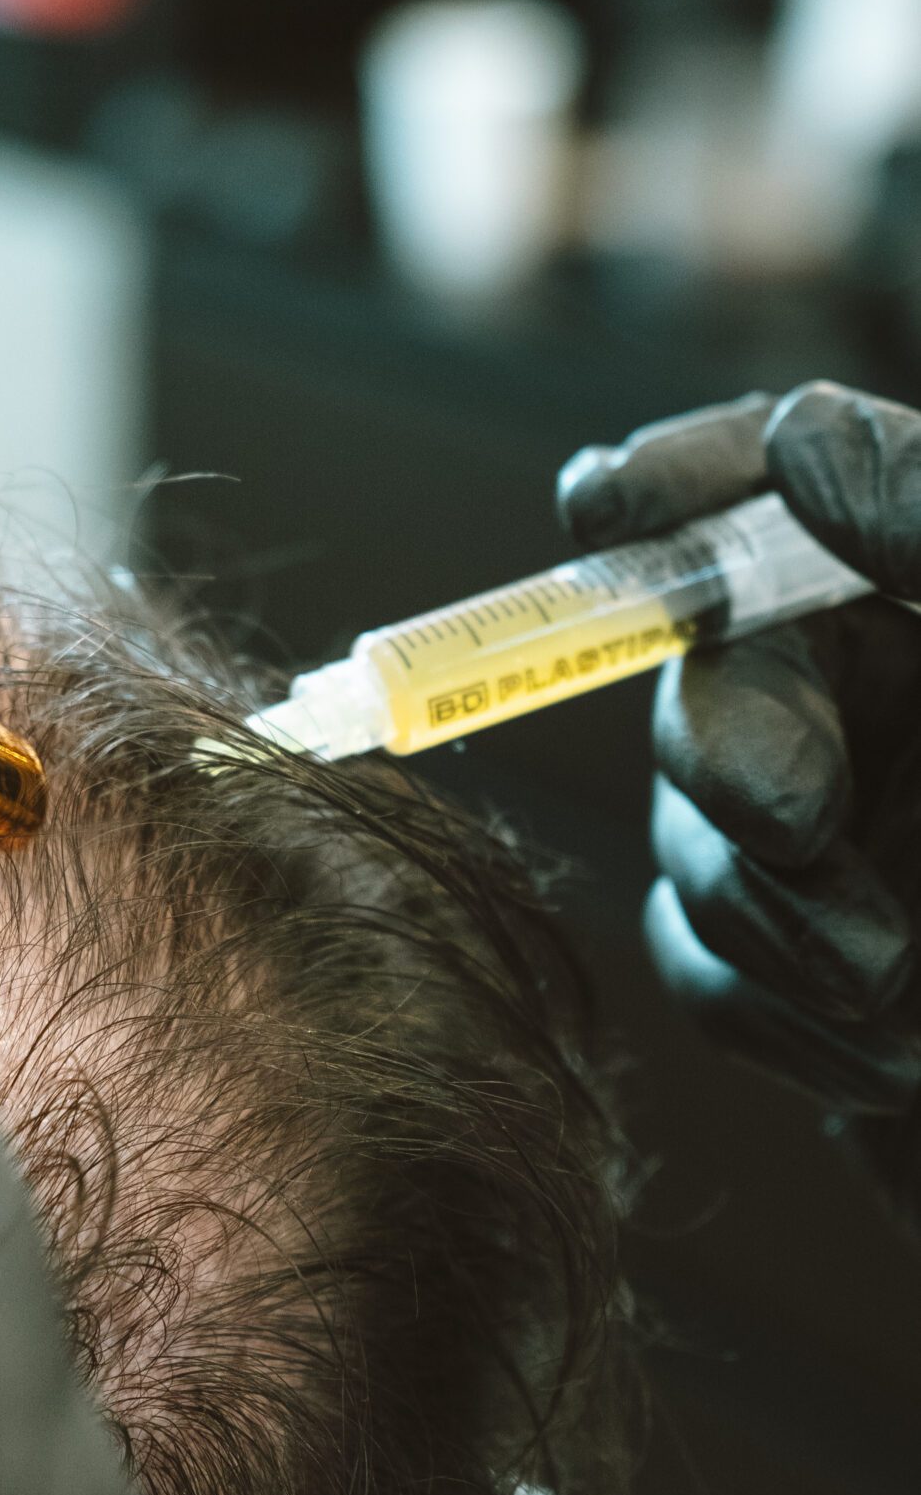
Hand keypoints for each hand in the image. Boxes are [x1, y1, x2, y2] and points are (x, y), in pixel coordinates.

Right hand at [558, 383, 920, 1216]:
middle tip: (797, 820)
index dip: (670, 483)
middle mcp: (865, 690)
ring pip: (696, 847)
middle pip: (708, 679)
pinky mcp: (798, 969)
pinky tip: (896, 1060)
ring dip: (782, 928)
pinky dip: (788, 1025)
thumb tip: (798, 434)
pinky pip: (712, 974)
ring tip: (910, 1001)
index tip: (605, 505)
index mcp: (917, 588)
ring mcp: (827, 833)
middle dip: (732, 752)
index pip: (772, 492)